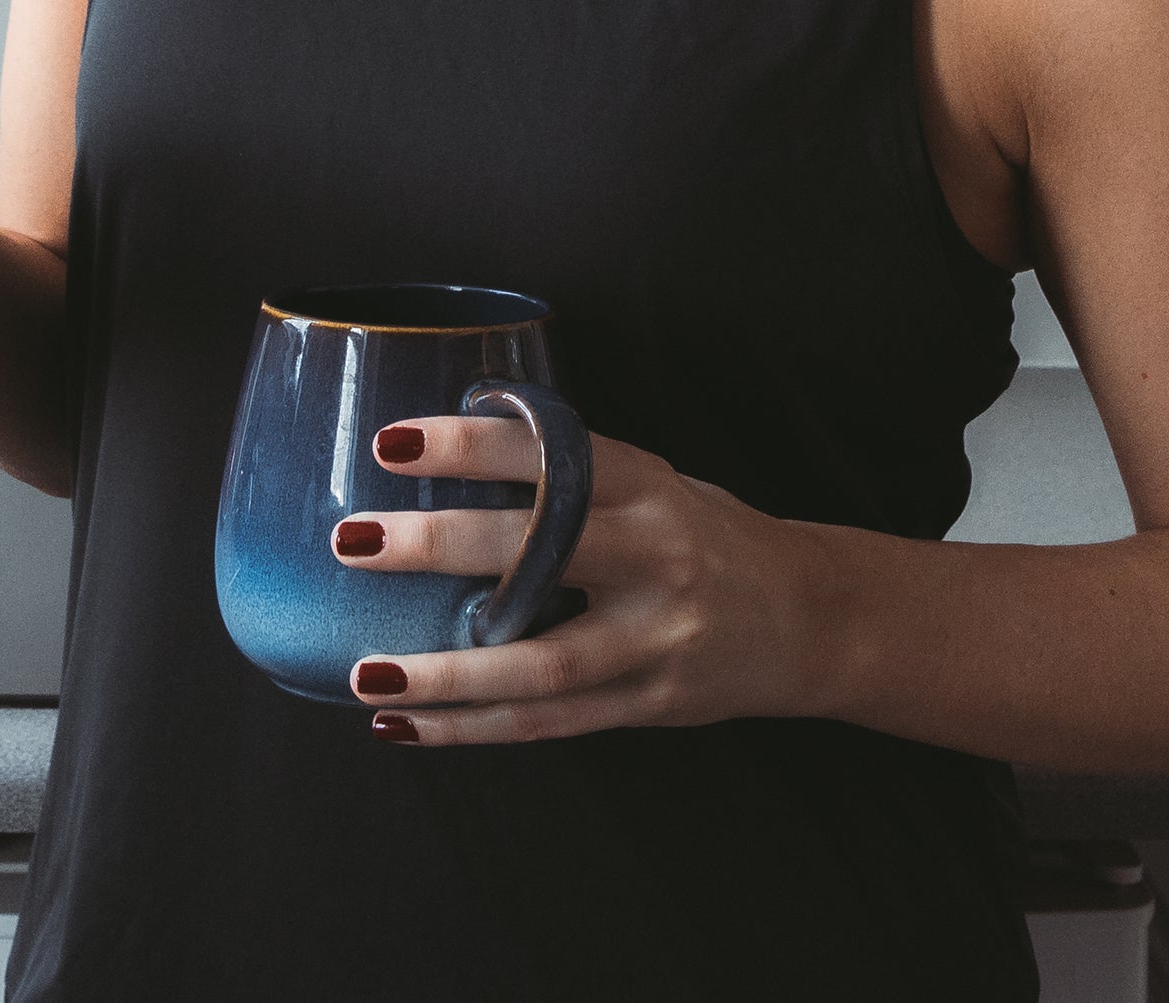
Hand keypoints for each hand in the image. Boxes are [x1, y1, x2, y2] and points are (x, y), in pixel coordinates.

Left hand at [330, 412, 829, 744]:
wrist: (814, 618)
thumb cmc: (708, 535)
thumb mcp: (656, 483)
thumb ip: (576, 473)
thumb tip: (456, 440)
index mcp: (649, 486)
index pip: (554, 455)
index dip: (472, 447)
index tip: (391, 443)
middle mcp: (656, 557)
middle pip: (541, 552)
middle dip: (440, 546)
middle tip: (355, 541)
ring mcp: (657, 638)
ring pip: (541, 664)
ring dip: (447, 674)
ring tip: (368, 674)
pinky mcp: (652, 702)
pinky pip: (549, 721)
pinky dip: (472, 727)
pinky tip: (404, 725)